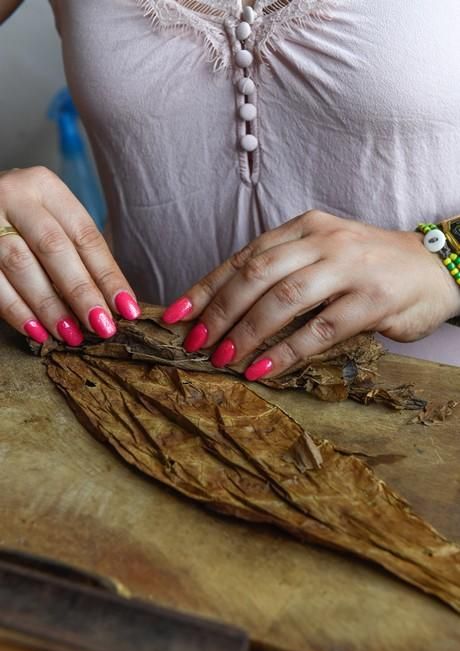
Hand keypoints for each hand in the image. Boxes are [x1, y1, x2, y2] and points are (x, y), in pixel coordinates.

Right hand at [0, 167, 139, 344]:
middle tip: (101, 326)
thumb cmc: (23, 220)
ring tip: (70, 334)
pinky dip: (16, 310)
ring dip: (49, 306)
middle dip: (81, 292)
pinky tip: (37, 332)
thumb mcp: (52, 219)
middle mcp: (15, 196)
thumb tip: (113, 304)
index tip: (127, 309)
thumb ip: (78, 254)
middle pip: (55, 248)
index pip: (85, 236)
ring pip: (21, 265)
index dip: (108, 275)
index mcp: (46, 187)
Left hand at [163, 210, 459, 379]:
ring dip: (247, 332)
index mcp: (305, 228)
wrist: (434, 268)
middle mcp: (324, 240)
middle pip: (257, 274)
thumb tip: (226, 309)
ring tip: (223, 358)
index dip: (207, 287)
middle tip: (197, 342)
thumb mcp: (322, 255)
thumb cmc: (368, 267)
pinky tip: (263, 369)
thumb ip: (282, 272)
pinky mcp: (373, 299)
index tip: (178, 314)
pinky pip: (320, 329)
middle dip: (220, 311)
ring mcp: (350, 268)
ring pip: (284, 298)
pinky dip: (287, 352)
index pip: (244, 256)